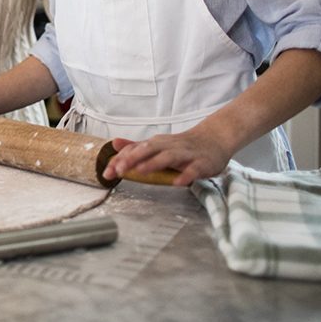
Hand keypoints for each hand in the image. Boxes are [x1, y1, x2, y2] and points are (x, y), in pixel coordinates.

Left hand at [102, 128, 231, 186]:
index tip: (107, 171)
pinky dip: (186, 175)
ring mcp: (185, 154)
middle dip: (132, 159)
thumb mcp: (157, 145)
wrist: (213, 139)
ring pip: (168, 157)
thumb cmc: (181, 146)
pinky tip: (178, 182)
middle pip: (148, 150)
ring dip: (154, 163)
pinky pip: (193, 169)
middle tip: (119, 169)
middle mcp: (168, 147)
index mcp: (156, 144)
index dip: (120, 160)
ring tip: (140, 171)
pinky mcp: (201, 163)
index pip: (135, 150)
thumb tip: (114, 143)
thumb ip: (136, 146)